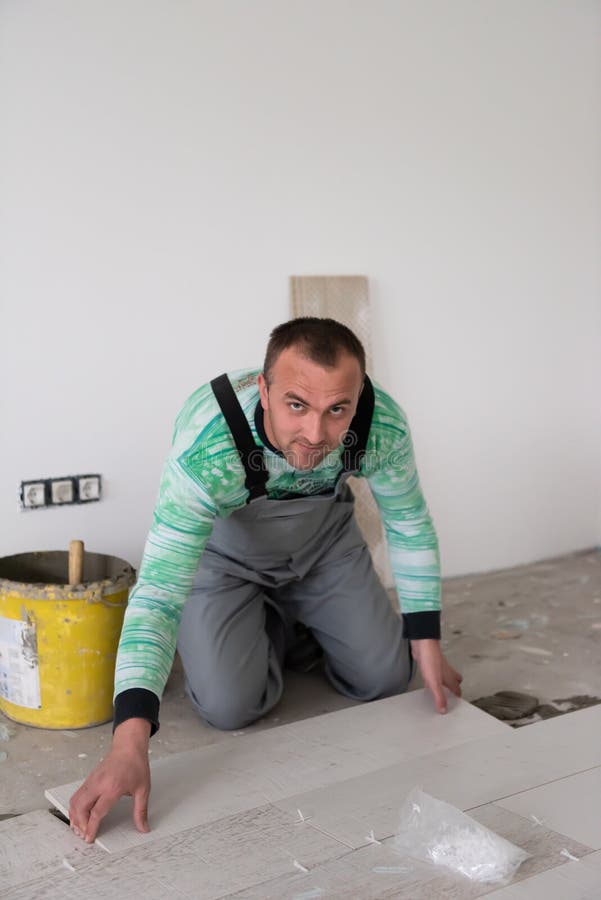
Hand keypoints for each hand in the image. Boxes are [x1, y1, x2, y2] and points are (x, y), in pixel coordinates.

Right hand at [69, 718, 151, 842]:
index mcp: (112, 788)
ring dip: (74, 817)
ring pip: (75, 801)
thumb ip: (141, 811)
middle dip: (80, 824)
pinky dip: (74, 807)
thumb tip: (143, 828)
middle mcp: (98, 784)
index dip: (91, 827)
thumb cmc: (136, 765)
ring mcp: (91, 780)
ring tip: (79, 829)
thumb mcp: (143, 789)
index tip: (90, 838)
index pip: (97, 812)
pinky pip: (77, 795)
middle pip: (81, 808)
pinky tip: (78, 815)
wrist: (129, 746)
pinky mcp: (89, 779)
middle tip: (84, 835)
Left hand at [410, 638, 462, 713]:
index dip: (458, 696)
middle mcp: (446, 672)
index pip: (458, 689)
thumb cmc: (430, 659)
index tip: (457, 702)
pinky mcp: (430, 663)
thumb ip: (439, 696)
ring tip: (440, 690)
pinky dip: (433, 677)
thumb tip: (443, 709)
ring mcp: (438, 666)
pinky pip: (434, 672)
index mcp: (450, 677)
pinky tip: (427, 678)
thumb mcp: (434, 683)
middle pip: (455, 680)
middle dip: (455, 687)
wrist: (423, 644)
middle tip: (452, 695)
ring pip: (445, 676)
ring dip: (444, 683)